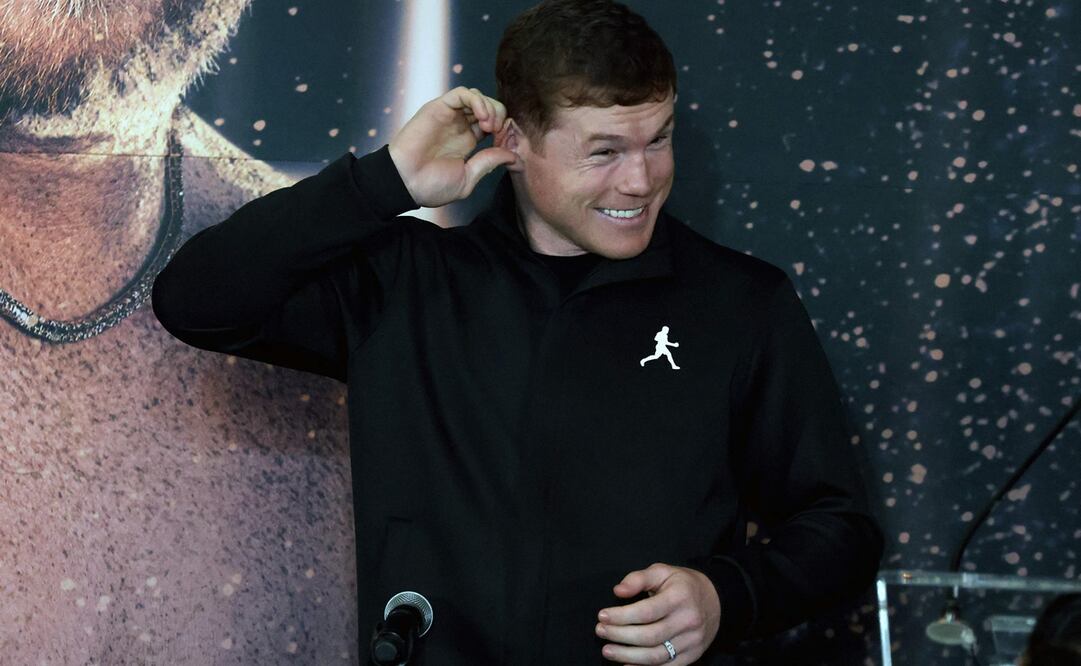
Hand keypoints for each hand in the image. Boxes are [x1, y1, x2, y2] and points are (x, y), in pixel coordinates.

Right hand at [388, 87, 517, 207]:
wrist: (405, 182)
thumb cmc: (431, 186)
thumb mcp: (468, 179)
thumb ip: (488, 163)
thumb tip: (512, 155)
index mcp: (467, 142)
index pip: (493, 124)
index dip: (503, 130)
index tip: (505, 143)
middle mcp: (459, 126)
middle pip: (488, 107)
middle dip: (500, 116)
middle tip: (498, 132)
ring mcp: (449, 116)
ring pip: (477, 97)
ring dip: (490, 107)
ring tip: (489, 125)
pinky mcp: (438, 107)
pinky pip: (462, 93)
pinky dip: (477, 100)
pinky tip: (481, 117)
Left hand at [596, 563, 720, 664]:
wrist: (717, 600)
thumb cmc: (682, 584)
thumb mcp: (662, 572)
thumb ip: (638, 579)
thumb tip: (618, 591)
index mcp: (680, 597)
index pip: (646, 612)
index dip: (621, 616)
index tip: (602, 615)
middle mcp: (688, 621)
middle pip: (649, 636)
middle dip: (620, 636)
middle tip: (600, 631)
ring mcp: (692, 641)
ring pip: (656, 656)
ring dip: (628, 656)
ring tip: (607, 650)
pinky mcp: (692, 655)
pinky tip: (626, 665)